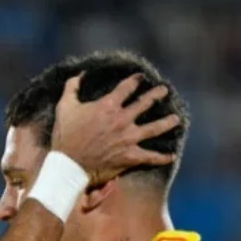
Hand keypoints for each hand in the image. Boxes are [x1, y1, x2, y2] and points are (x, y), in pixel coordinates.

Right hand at [50, 73, 179, 184]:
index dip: (135, 80)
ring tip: (176, 119)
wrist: (69, 165)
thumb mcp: (64, 107)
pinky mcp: (130, 156)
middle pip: (145, 103)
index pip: (127, 87)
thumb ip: (72, 87)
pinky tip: (171, 156)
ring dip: (167, 123)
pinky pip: (151, 157)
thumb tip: (79, 74)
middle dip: (157, 95)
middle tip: (165, 91)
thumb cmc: (65, 136)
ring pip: (154, 128)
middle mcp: (122, 120)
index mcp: (108, 106)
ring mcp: (129, 139)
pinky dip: (162, 157)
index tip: (141, 77)